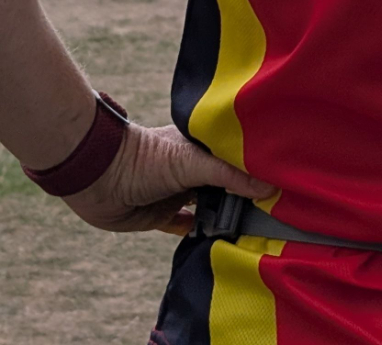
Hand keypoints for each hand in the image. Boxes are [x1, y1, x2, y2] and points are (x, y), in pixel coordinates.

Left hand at [62, 122, 272, 235]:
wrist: (97, 179)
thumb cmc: (145, 159)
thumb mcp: (193, 162)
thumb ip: (230, 174)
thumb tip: (269, 187)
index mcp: (199, 145)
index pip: (234, 154)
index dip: (254, 164)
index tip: (281, 177)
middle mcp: (190, 167)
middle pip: (222, 181)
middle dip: (241, 193)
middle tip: (271, 208)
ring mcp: (175, 191)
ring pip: (206, 205)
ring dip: (220, 214)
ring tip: (249, 226)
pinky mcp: (160, 215)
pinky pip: (185, 225)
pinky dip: (198, 231)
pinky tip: (217, 238)